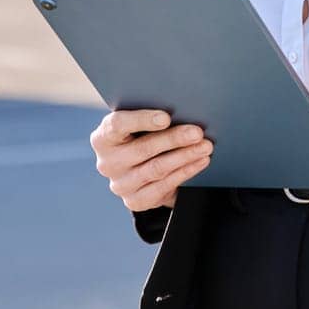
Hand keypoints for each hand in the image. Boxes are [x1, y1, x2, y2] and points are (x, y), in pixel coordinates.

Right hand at [90, 109, 212, 211]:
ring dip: (184, 156)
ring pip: (156, 168)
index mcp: (103, 138)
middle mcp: (107, 163)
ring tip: (205, 146)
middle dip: (174, 139)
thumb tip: (182, 108)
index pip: (117, 125)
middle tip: (197, 132)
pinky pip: (164, 186)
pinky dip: (185, 172)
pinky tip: (200, 162)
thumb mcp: (139, 125)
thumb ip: (151, 117)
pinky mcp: (135, 201)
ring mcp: (120, 185)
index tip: (166, 117)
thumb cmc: (142, 136)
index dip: (141, 120)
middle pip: (142, 148)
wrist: (140, 168)